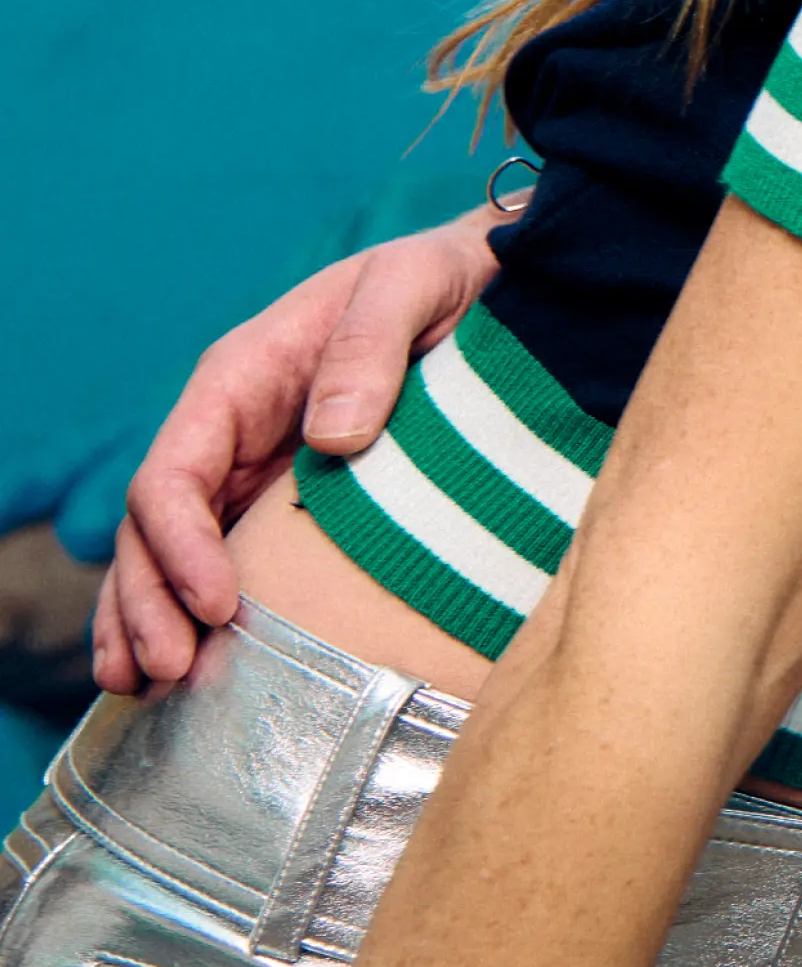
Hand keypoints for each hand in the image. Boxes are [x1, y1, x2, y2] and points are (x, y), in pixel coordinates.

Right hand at [94, 209, 502, 692]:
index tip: (216, 604)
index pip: (174, 473)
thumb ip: (369, 346)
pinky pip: (224, 562)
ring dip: (149, 619)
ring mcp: (254, 472)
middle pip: (154, 528)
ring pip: (171, 554)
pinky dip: (194, 613)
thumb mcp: (411, 285)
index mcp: (240, 379)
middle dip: (148, 601)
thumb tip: (332, 435)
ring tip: (144, 688)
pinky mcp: (289, 504)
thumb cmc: (445, 277)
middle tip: (163, 673)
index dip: (179, 544)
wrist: (492, 284)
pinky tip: (188, 670)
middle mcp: (231, 431)